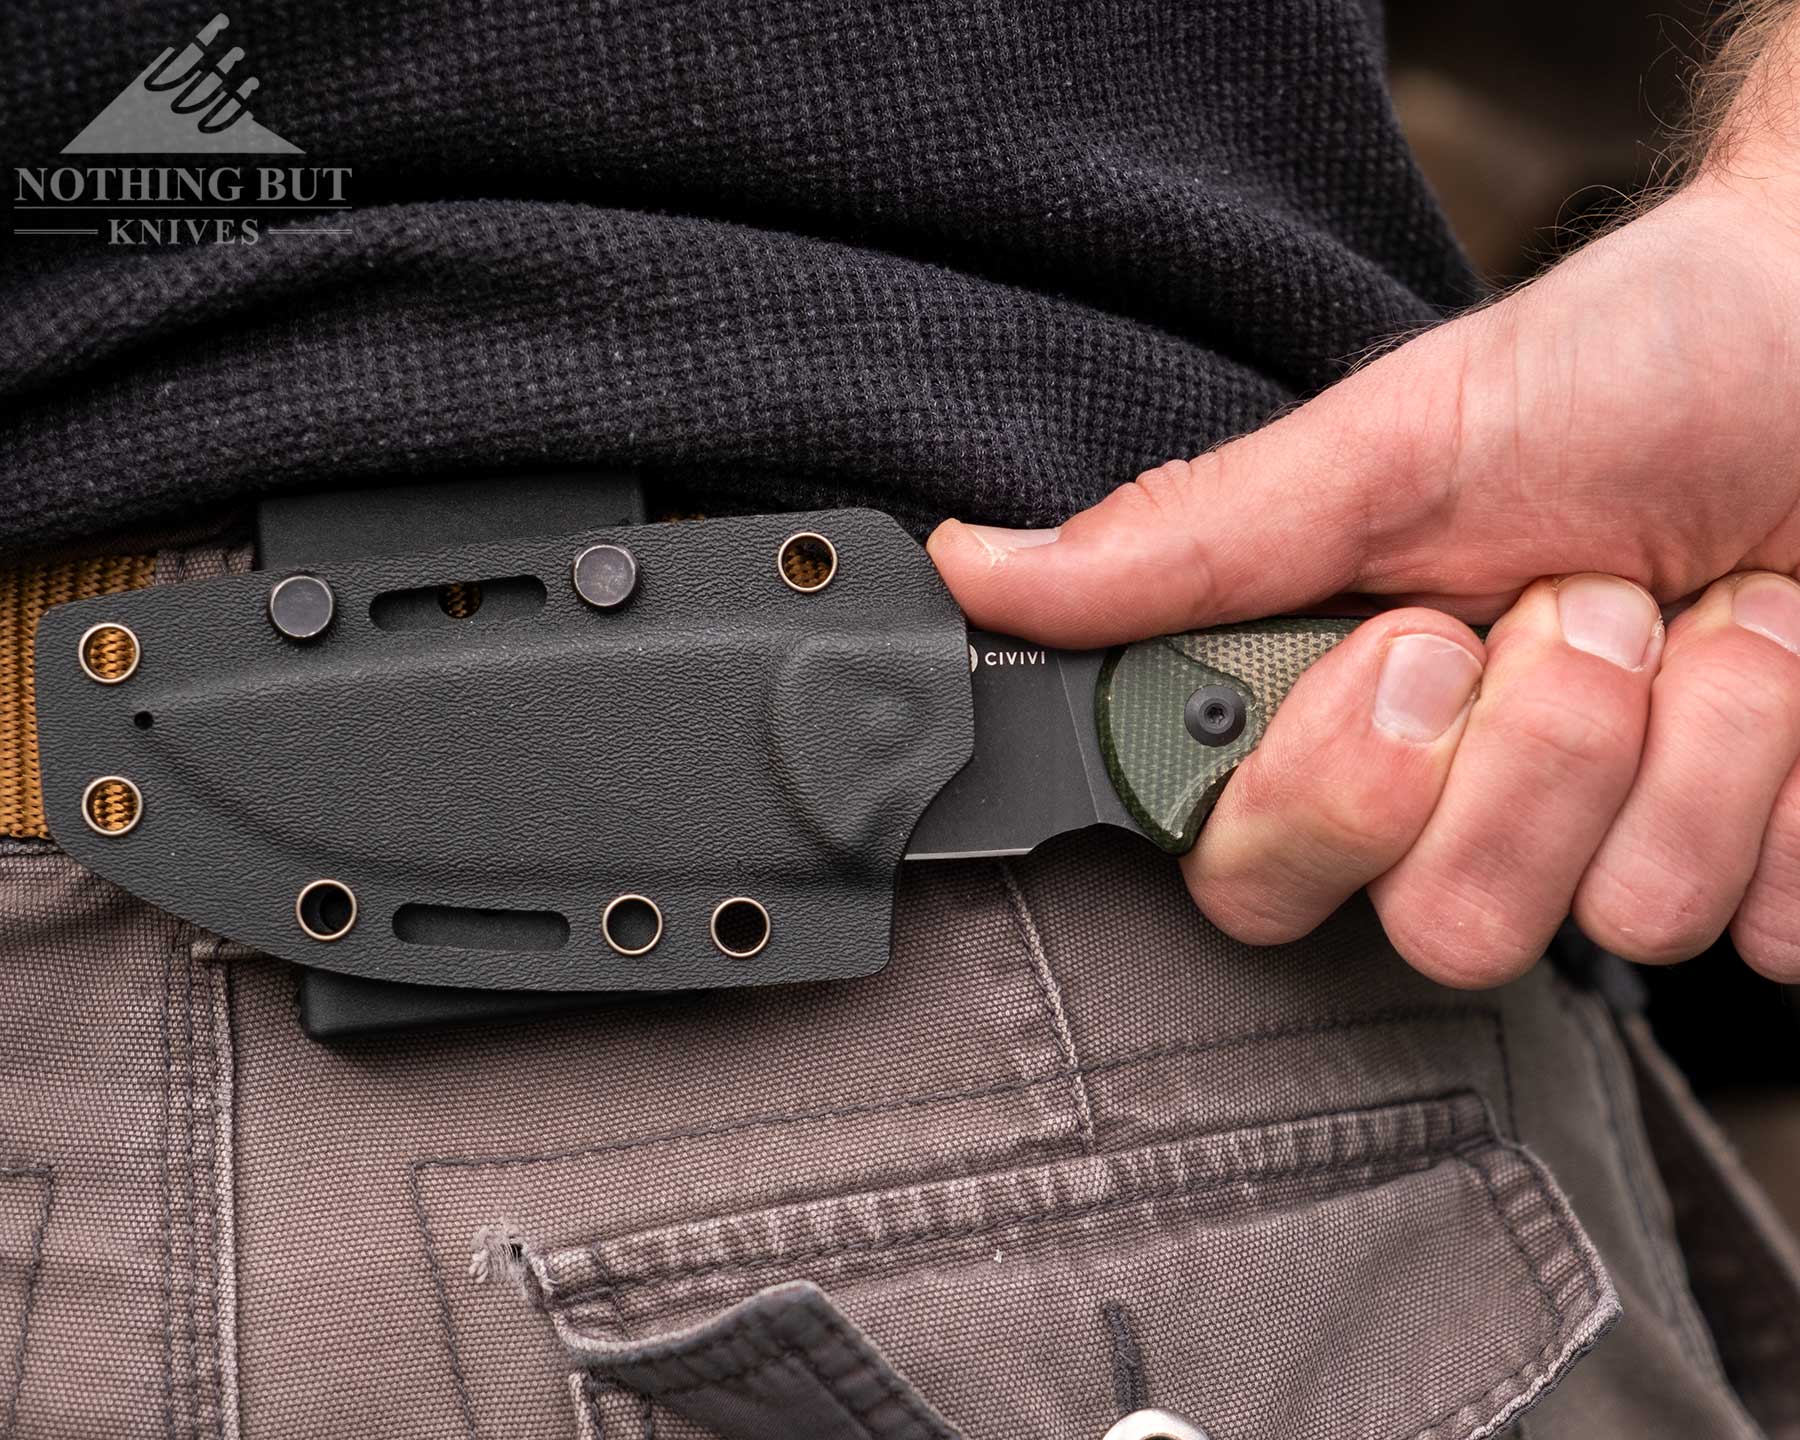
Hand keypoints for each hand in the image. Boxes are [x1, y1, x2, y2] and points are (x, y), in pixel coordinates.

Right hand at [928, 170, 1799, 986]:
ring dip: (1691, 730)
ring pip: (1620, 923)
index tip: (1412, 641)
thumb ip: (1189, 544)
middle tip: (1581, 601)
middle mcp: (1472, 804)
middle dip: (1533, 744)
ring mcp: (1621, 848)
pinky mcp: (1774, 880)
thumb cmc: (1634, 369)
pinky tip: (1793, 675)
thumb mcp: (1395, 445)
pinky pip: (1765, 931)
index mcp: (1353, 716)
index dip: (1335, 787)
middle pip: (1443, 931)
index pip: (1259, 875)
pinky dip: (1796, 779)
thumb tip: (978, 572)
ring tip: (1709, 608)